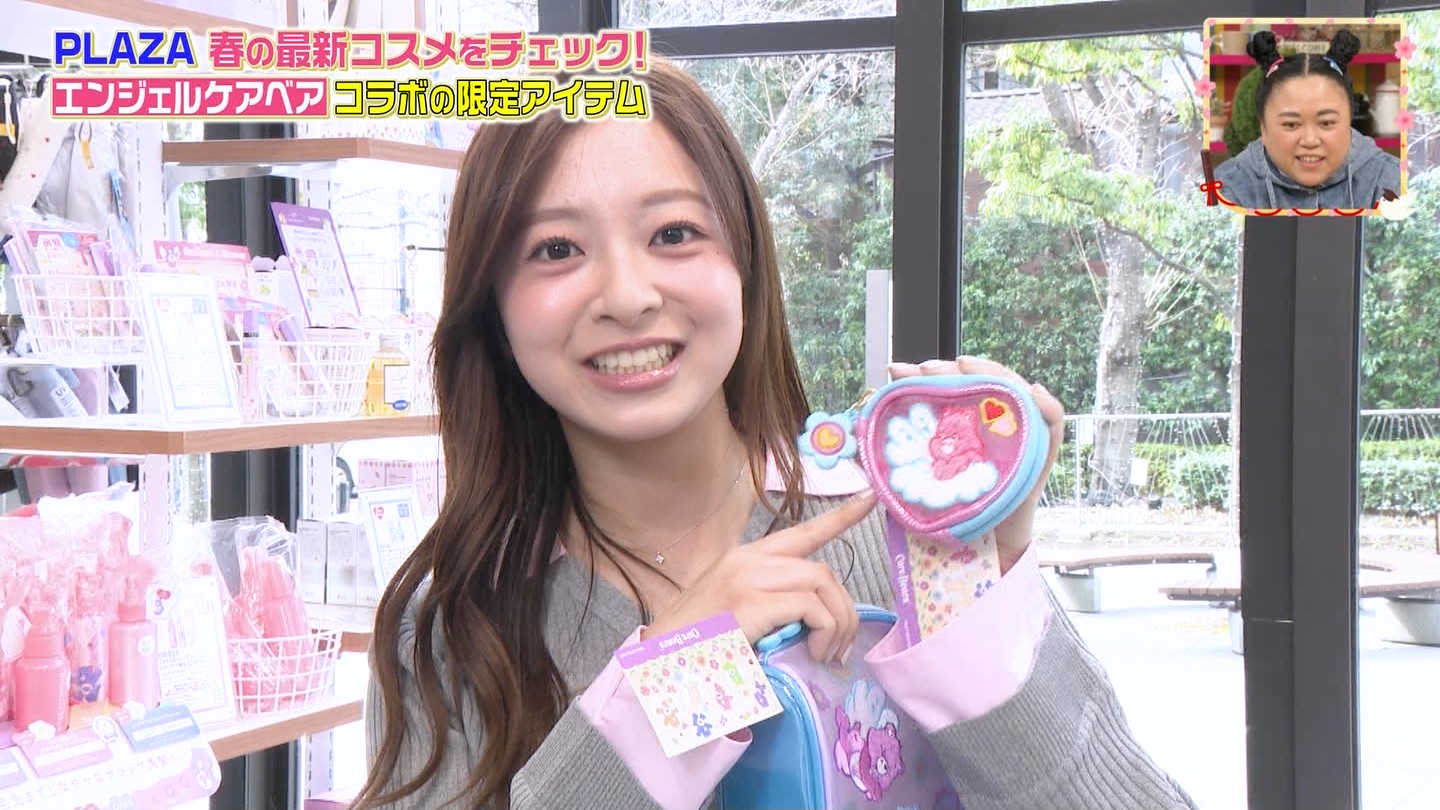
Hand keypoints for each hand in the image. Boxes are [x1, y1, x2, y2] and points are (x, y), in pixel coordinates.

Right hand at [640, 490, 877, 664]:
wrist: (654, 665)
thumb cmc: (692, 649)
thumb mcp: (733, 615)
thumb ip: (770, 606)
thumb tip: (815, 622)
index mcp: (743, 560)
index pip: (800, 533)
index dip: (840, 517)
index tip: (869, 497)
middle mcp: (746, 561)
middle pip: (822, 568)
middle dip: (844, 608)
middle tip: (840, 648)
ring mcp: (746, 580)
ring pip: (822, 583)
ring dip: (839, 622)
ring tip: (827, 654)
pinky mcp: (749, 604)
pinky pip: (812, 607)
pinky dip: (825, 631)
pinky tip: (813, 653)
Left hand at [886, 356, 1065, 573]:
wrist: (983, 548)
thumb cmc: (955, 509)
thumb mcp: (922, 478)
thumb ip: (901, 458)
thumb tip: (860, 438)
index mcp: (965, 424)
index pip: (949, 388)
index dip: (925, 375)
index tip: (898, 371)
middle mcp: (993, 424)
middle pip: (981, 384)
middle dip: (953, 370)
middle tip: (927, 369)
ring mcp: (1019, 435)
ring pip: (1014, 393)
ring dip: (994, 374)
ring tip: (968, 365)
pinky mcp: (1041, 455)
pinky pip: (1053, 425)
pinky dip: (1048, 406)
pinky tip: (1033, 391)